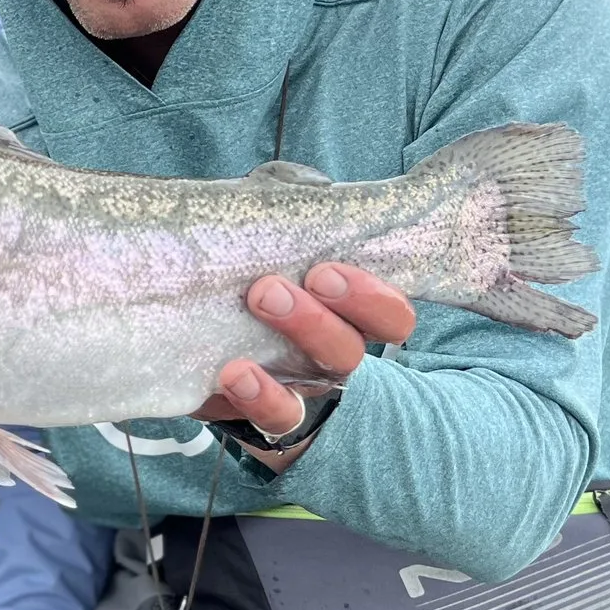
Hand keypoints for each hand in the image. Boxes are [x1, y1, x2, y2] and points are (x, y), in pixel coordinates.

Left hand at [194, 263, 415, 469]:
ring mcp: (307, 386)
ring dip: (300, 335)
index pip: (391, 315)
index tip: (326, 269)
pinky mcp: (273, 415)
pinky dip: (260, 395)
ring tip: (258, 303)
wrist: (218, 365)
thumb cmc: (251, 305)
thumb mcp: (272, 270)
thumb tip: (256, 193)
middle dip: (323, 313)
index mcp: (347, 317)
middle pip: (353, 345)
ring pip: (328, 373)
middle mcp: (336, 353)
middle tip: (282, 284)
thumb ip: (278, 246)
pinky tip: (236, 372)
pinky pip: (281, 415)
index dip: (371, 297)